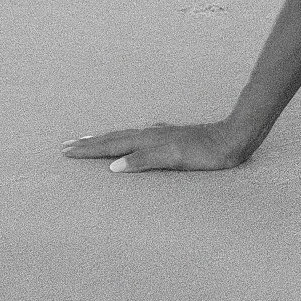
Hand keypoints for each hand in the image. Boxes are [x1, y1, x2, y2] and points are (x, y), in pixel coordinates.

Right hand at [61, 118, 254, 171]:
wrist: (234, 138)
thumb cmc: (206, 153)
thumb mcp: (175, 159)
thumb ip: (145, 160)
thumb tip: (113, 166)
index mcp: (148, 140)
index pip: (112, 145)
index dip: (89, 149)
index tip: (66, 150)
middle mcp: (152, 134)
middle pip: (114, 138)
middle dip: (90, 143)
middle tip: (67, 145)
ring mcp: (162, 135)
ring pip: (126, 136)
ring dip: (105, 140)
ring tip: (90, 141)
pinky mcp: (172, 138)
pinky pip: (139, 138)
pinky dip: (125, 140)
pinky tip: (130, 142)